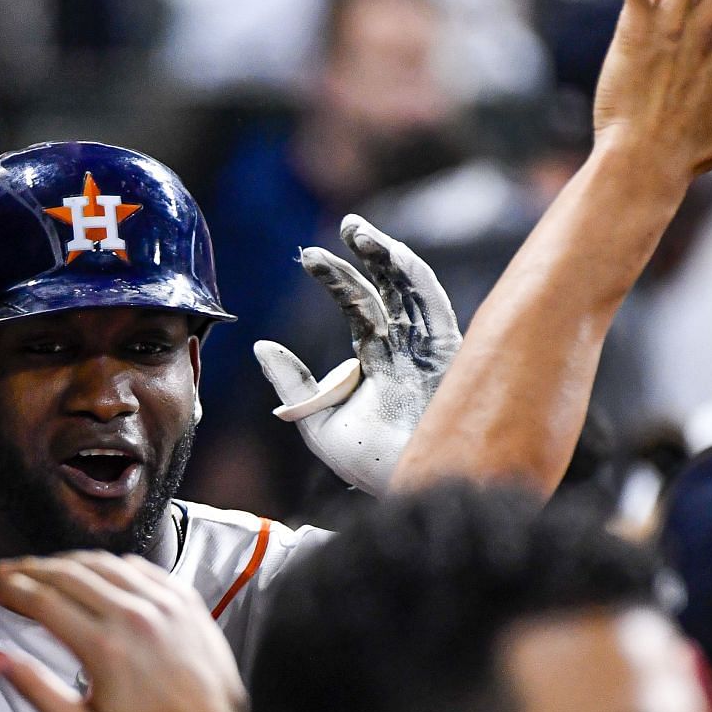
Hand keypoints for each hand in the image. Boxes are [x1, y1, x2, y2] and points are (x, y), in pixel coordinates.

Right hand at [0, 553, 248, 711]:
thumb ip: (35, 690)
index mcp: (103, 647)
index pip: (43, 600)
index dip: (12, 588)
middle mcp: (132, 614)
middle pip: (67, 573)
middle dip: (30, 569)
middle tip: (6, 572)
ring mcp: (161, 600)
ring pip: (100, 563)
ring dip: (65, 563)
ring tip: (42, 572)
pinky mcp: (182, 595)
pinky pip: (135, 566)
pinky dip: (105, 566)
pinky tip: (91, 575)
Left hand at [255, 216, 459, 494]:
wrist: (405, 489)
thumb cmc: (368, 465)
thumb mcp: (317, 420)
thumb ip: (292, 382)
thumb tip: (260, 344)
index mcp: (380, 361)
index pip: (360, 306)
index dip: (337, 278)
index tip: (307, 256)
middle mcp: (408, 349)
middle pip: (390, 290)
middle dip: (370, 254)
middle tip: (347, 223)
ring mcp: (431, 351)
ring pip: (413, 291)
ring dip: (391, 258)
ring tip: (360, 232)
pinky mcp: (451, 358)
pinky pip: (435, 310)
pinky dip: (416, 281)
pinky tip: (393, 257)